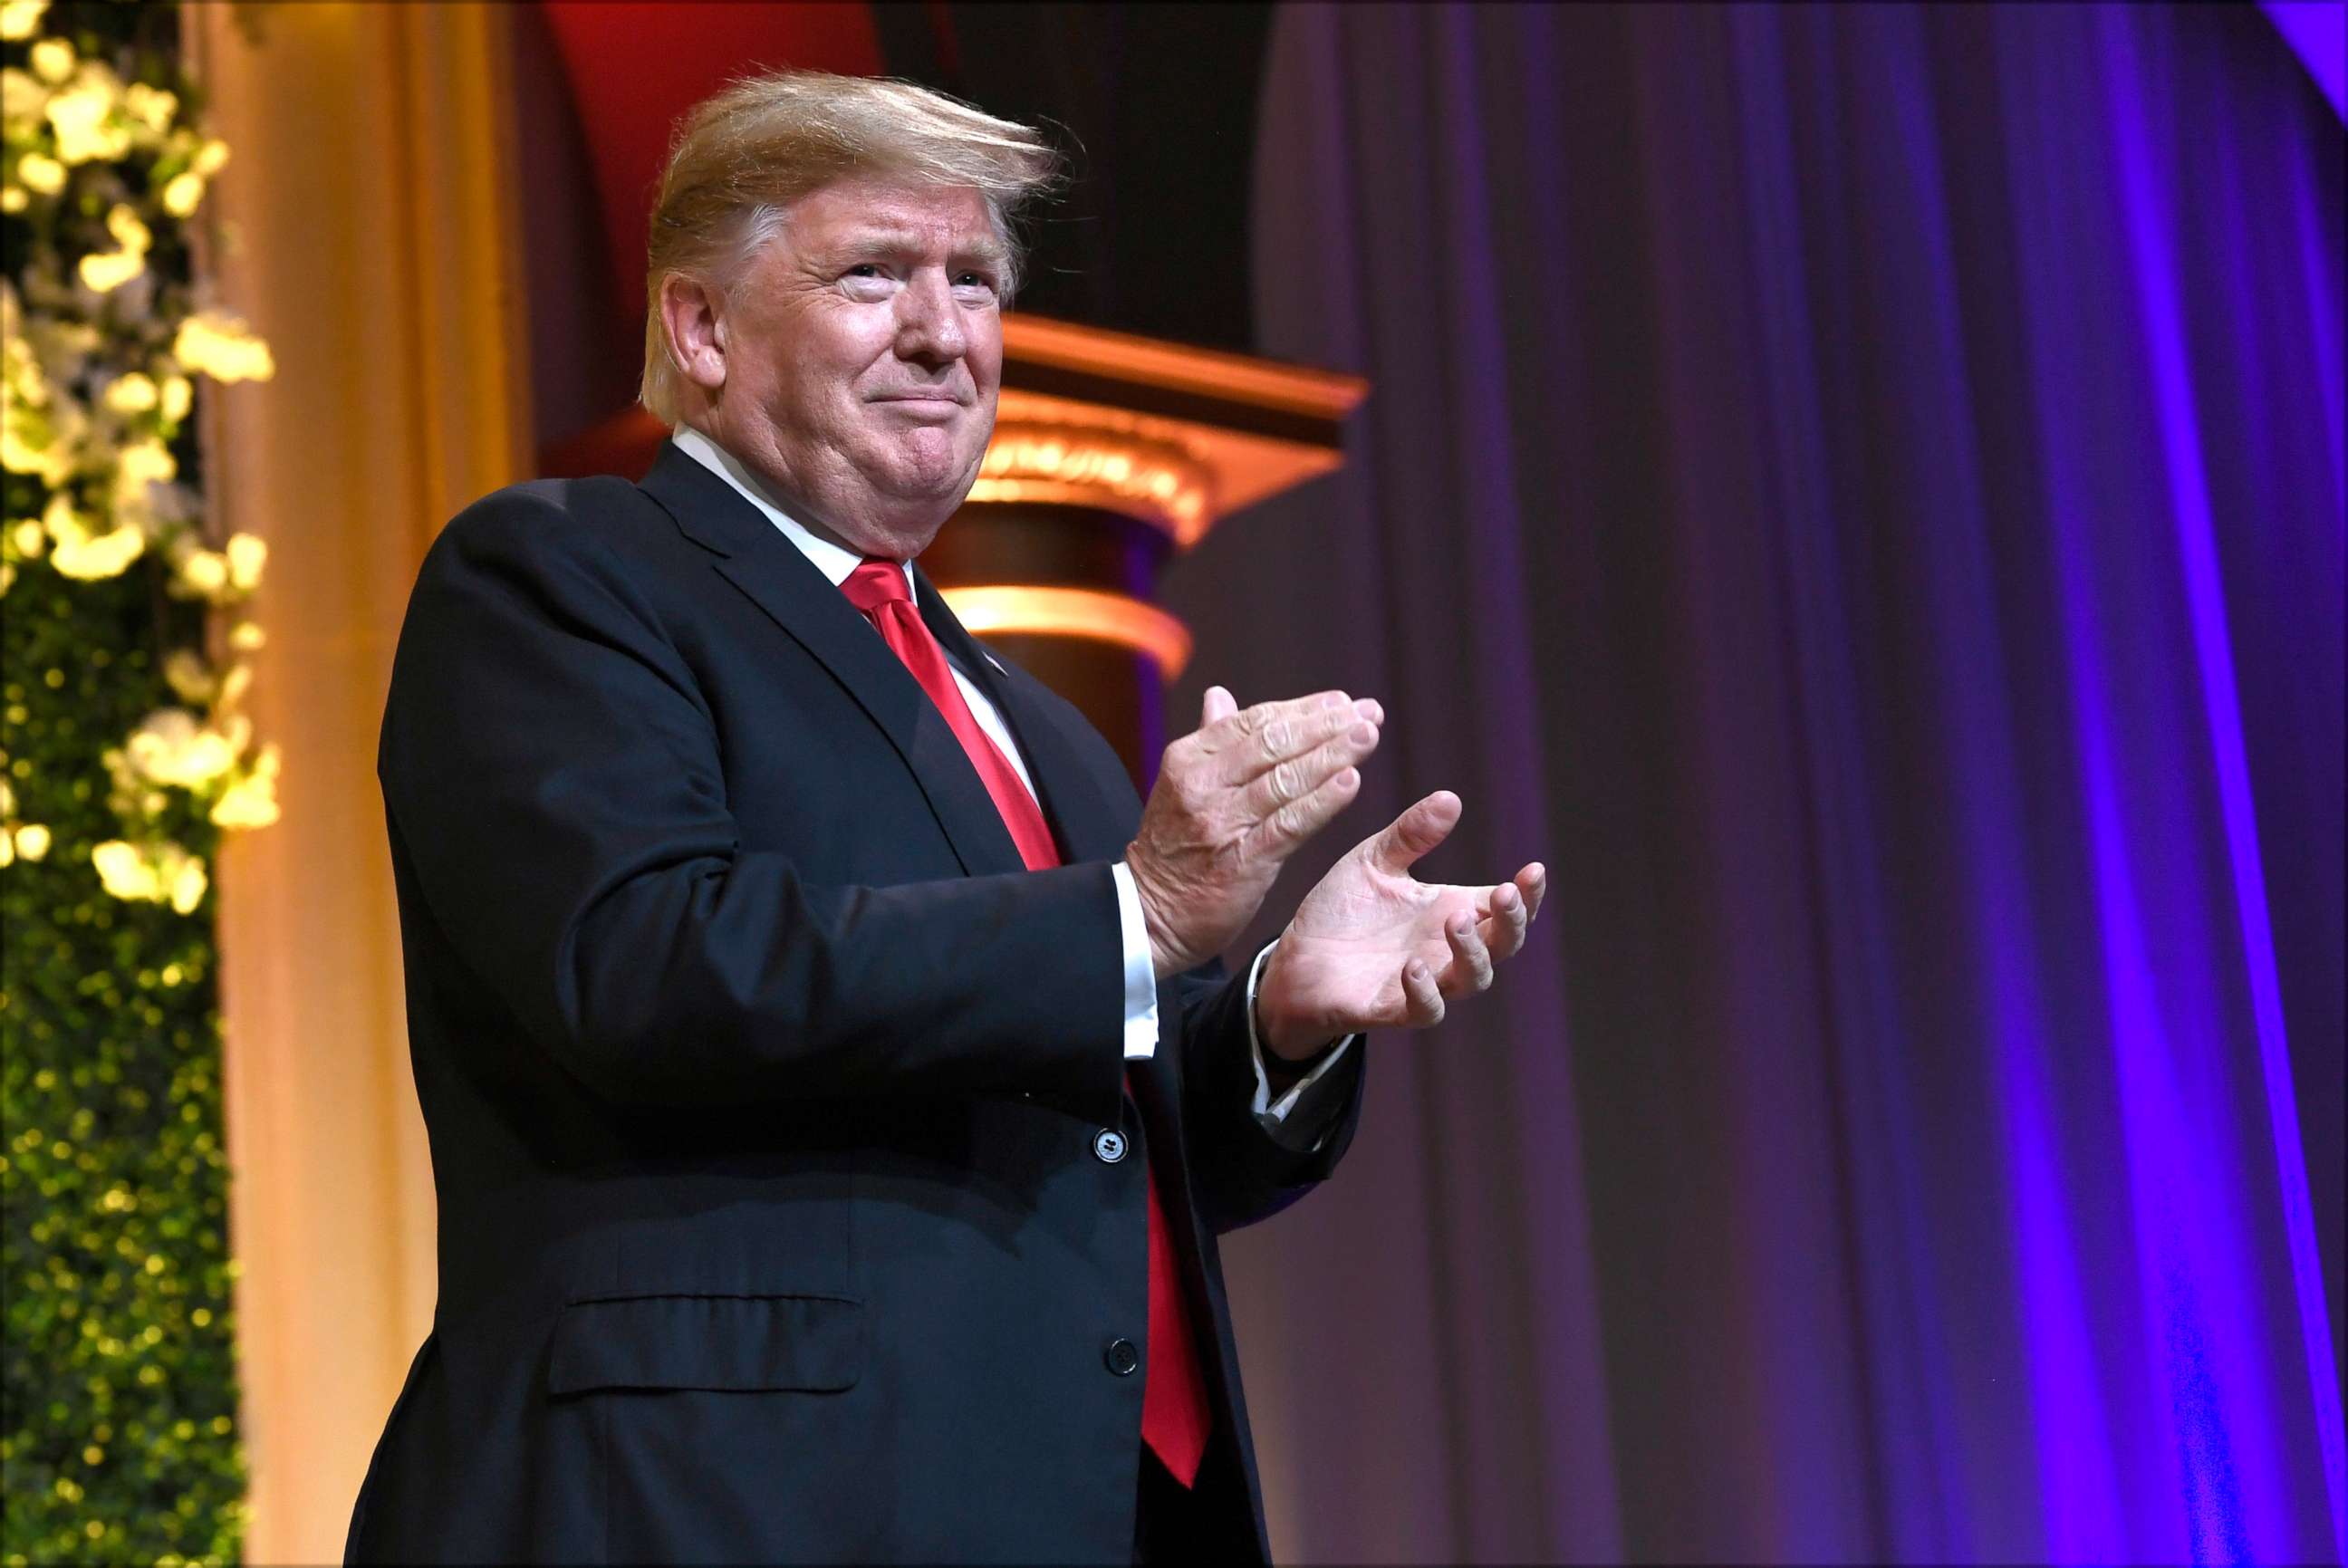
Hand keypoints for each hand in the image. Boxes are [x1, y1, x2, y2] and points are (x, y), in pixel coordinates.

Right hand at [1125, 686, 1384, 976]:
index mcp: (1189, 759)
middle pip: (1274, 744)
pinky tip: (1351, 781)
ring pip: (1286, 779)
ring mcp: (1221, 823)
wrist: (1150, 914)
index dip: (1302, 709)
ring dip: (1333, 754)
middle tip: (1368, 712)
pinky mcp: (1241, 862)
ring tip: (1368, 736)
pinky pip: (1288, 825)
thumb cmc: (1175, 847)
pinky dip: (1322, 801)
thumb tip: (1219, 695)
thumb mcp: (1182, 785)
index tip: (1342, 701)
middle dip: (1327, 725)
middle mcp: (1202, 785)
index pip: (1254, 722)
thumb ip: (1209, 740)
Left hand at [1254, 790, 1544, 1055]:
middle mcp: (1446, 950)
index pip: (1504, 908)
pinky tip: (1413, 966)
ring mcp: (1424, 982)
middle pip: (1502, 945)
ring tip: (1458, 922)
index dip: (1528, 894)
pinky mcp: (1391, 1009)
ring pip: (1472, 979)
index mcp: (1451, 911)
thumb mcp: (1374, 861)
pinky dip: (1425, 992)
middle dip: (1511, 922)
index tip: (1533, 869)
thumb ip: (1411, 835)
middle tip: (1504, 894)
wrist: (1295, 958)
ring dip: (1472, 953)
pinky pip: (1423, 1009)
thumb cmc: (1344, 910)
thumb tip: (1451, 797)